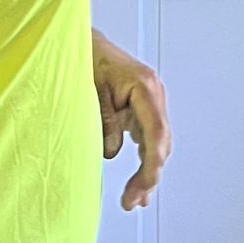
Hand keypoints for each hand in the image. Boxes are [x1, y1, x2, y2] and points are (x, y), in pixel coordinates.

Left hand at [92, 30, 172, 210]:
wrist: (82, 41)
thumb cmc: (86, 57)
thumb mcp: (90, 88)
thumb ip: (104, 119)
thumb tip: (111, 150)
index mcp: (144, 87)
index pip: (156, 133)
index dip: (151, 165)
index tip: (141, 188)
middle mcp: (153, 94)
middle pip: (160, 142)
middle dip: (149, 175)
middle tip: (131, 202)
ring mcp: (149, 101)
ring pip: (157, 143)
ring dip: (148, 171)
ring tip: (135, 200)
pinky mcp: (141, 107)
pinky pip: (148, 137)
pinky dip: (144, 159)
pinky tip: (139, 181)